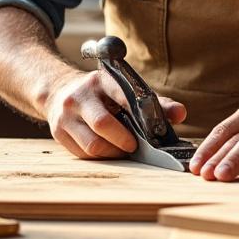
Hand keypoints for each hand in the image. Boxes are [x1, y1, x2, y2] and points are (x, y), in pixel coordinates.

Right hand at [44, 70, 186, 159]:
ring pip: (93, 145)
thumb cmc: (102, 94)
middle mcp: (79, 96)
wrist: (58, 90)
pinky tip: (107, 150)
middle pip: (103, 124)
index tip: (150, 132)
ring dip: (113, 153)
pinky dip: (100, 157)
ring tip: (122, 149)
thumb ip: (155, 102)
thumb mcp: (124, 89)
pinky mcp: (59, 133)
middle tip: (135, 146)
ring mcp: (66, 116)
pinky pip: (83, 154)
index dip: (139, 116)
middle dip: (124, 141)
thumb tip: (181, 114)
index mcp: (101, 81)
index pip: (121, 96)